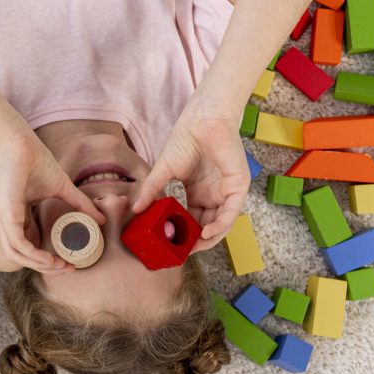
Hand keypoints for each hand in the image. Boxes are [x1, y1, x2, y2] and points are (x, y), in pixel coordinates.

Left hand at [0, 130, 106, 274]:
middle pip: (20, 257)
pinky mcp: (5, 214)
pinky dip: (33, 255)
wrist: (20, 140)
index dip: (46, 258)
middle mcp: (4, 220)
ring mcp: (2, 218)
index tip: (69, 261)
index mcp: (14, 216)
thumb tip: (102, 219)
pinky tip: (50, 258)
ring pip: (16, 255)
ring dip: (39, 265)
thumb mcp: (62, 187)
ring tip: (61, 265)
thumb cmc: (35, 160)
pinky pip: (17, 244)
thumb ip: (79, 204)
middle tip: (67, 268)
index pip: (27, 246)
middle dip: (45, 267)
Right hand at [132, 101, 248, 249]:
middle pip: (207, 226)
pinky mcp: (238, 187)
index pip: (192, 220)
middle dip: (196, 241)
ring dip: (208, 238)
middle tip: (182, 252)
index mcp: (198, 193)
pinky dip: (220, 226)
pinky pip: (231, 213)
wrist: (201, 121)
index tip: (171, 245)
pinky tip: (206, 234)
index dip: (183, 234)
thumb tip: (135, 209)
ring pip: (221, 223)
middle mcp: (214, 195)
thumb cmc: (184, 141)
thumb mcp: (162, 172)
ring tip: (193, 247)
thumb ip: (151, 191)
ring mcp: (227, 192)